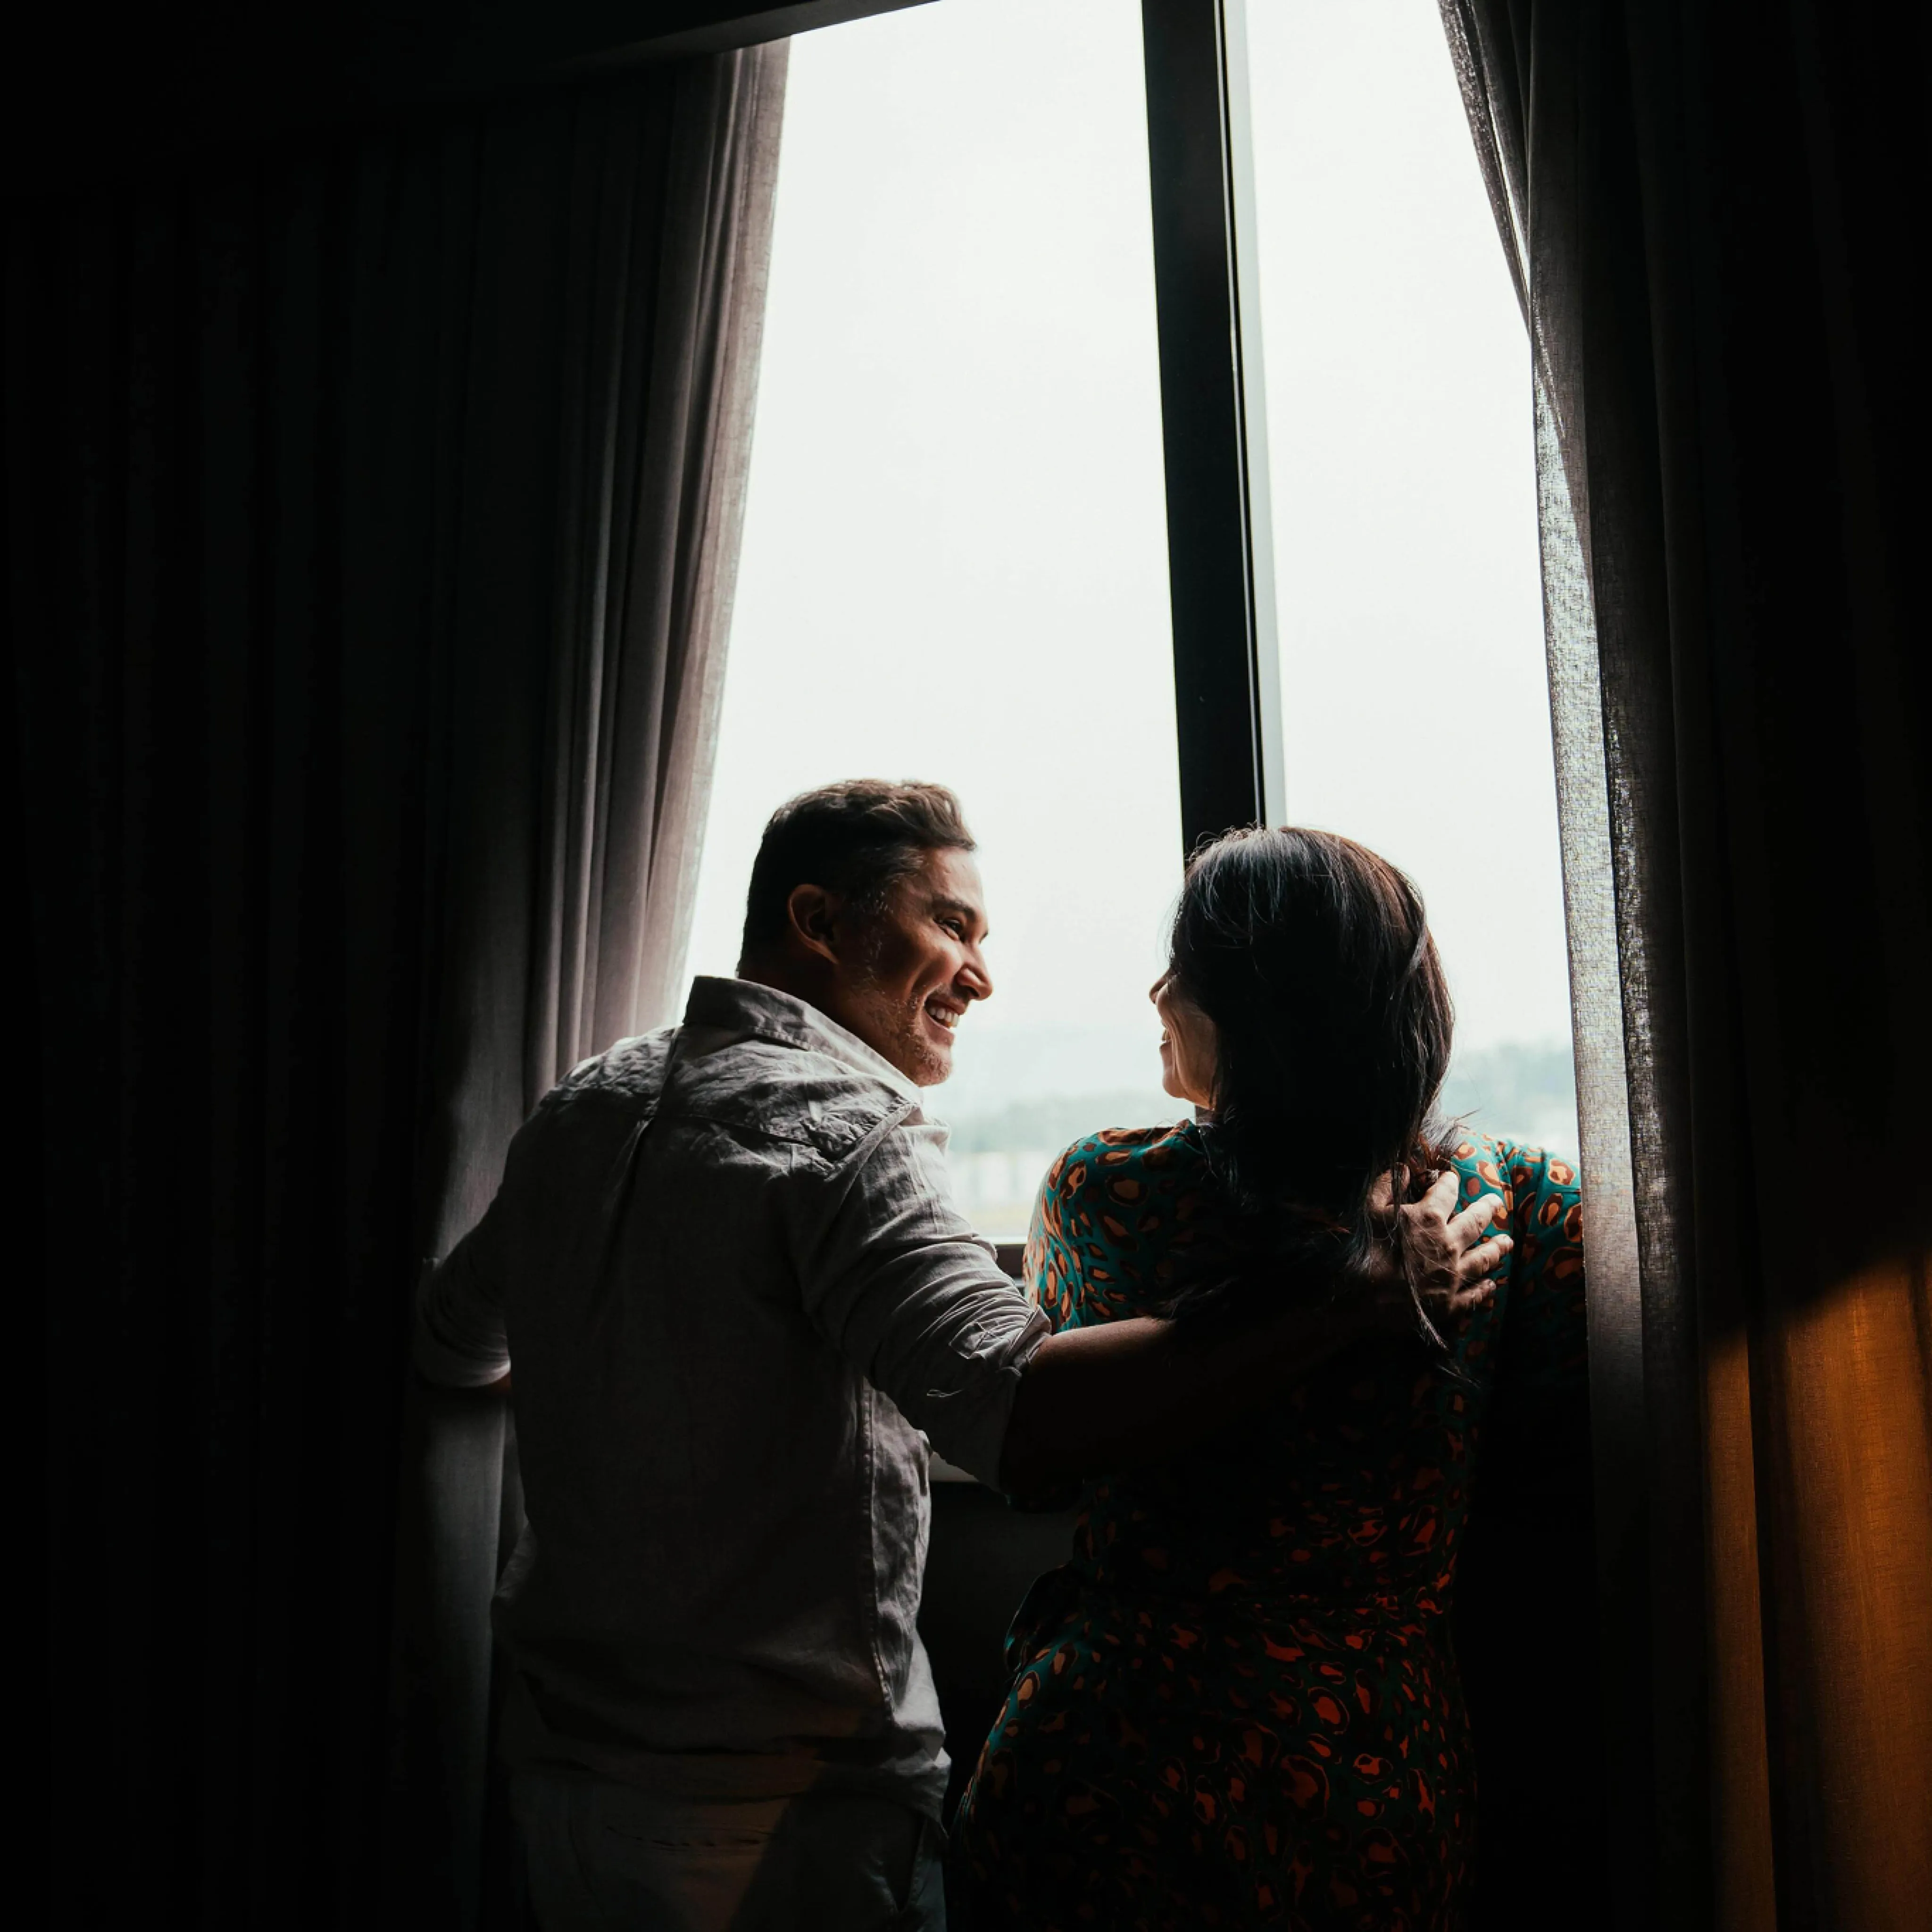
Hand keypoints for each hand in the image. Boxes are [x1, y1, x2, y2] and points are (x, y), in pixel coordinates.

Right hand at [1360, 1169, 1510, 1341]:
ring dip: (1496, 1248)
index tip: (1452, 1178)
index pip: (1446, 1192)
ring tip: (1507, 1242)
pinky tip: (1492, 1285)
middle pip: (1475, 1222)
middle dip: (1487, 1209)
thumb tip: (1403, 1168)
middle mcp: (1448, 1244)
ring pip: (1483, 1258)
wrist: (1360, 1300)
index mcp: (1428, 1218)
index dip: (1449, 1182)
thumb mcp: (1368, 1210)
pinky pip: (1474, 1295)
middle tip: (1496, 1202)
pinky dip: (1485, 1289)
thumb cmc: (1362, 1252)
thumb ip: (1387, 1186)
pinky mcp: (1450, 1304)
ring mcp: (1452, 1276)